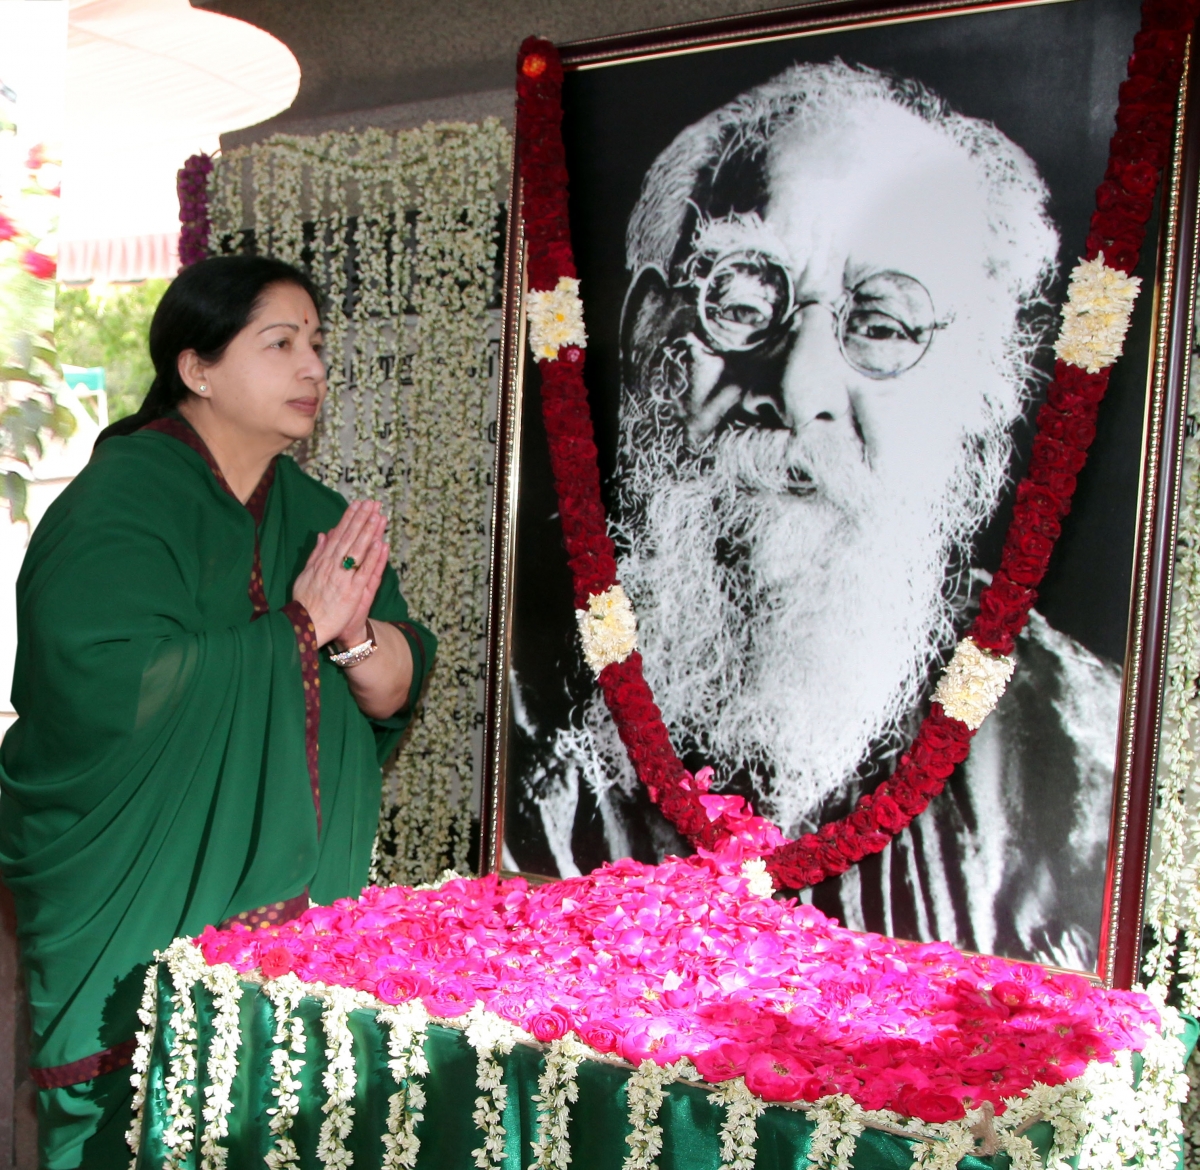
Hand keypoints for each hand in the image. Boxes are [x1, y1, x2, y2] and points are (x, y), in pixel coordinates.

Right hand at [291, 499, 389, 646]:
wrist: (306, 626)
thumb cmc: (305, 603)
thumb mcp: (305, 575)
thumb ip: (316, 554)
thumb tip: (324, 534)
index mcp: (322, 561)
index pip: (338, 535)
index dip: (349, 518)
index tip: (357, 504)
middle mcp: (332, 566)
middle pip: (349, 538)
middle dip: (361, 519)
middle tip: (372, 502)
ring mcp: (343, 578)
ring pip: (358, 550)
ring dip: (368, 531)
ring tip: (378, 515)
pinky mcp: (352, 591)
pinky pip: (364, 571)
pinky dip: (372, 557)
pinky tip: (379, 543)